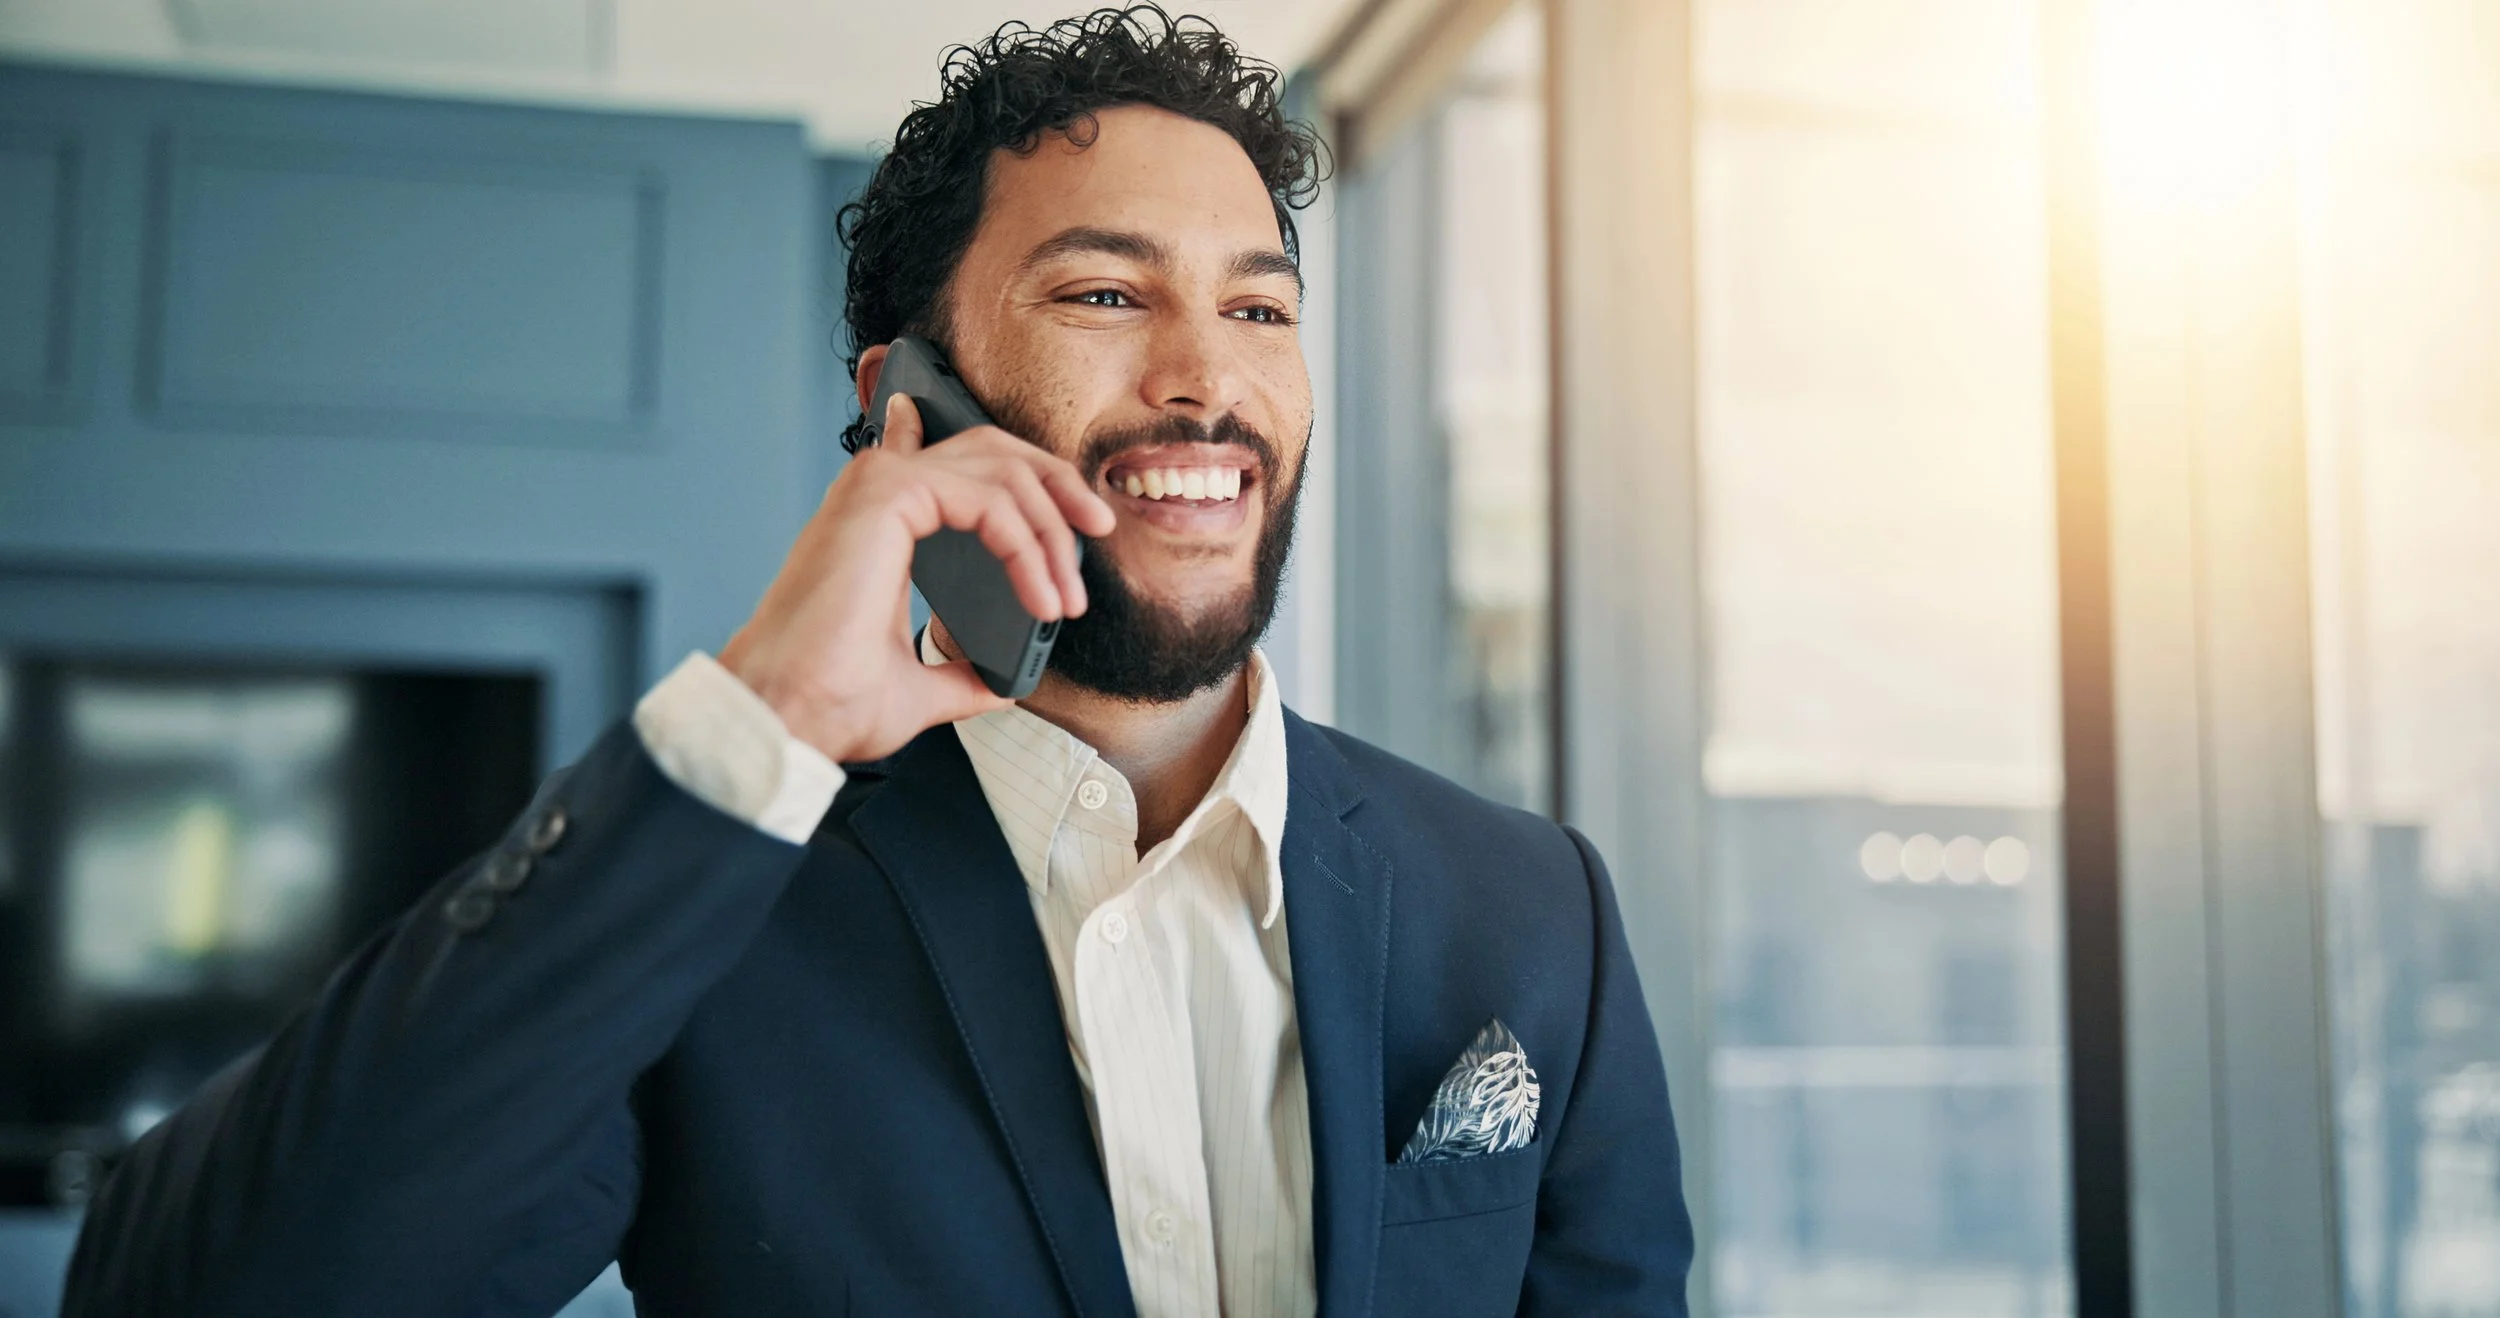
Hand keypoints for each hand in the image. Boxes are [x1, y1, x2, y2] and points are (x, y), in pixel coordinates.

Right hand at [719, 393, 1116, 762]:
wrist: (787, 717)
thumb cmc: (828, 699)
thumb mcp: (916, 685)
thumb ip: (959, 673)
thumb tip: (1001, 686)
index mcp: (881, 520)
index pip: (961, 461)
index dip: (1027, 474)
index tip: (1074, 514)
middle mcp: (878, 489)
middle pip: (994, 449)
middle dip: (1057, 484)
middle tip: (1097, 528)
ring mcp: (880, 484)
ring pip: (1002, 470)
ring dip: (1051, 530)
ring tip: (1066, 596)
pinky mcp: (887, 496)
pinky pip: (990, 499)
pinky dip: (1028, 546)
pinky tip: (1041, 598)